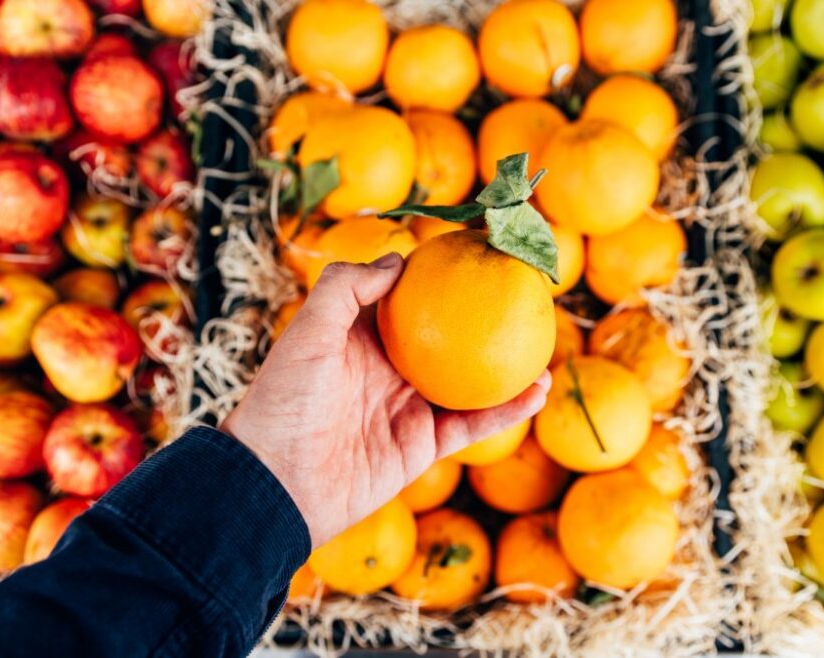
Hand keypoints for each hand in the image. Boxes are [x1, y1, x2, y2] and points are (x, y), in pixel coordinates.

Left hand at [221, 253, 550, 546]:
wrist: (278, 483)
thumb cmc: (286, 401)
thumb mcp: (308, 332)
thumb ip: (346, 288)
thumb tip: (399, 261)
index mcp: (361, 338)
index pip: (407, 298)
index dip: (438, 275)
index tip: (475, 250)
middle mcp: (389, 369)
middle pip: (448, 338)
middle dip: (483, 318)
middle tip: (525, 292)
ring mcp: (409, 408)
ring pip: (470, 382)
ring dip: (509, 367)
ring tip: (545, 343)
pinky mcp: (423, 446)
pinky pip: (474, 425)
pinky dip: (508, 410)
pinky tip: (539, 391)